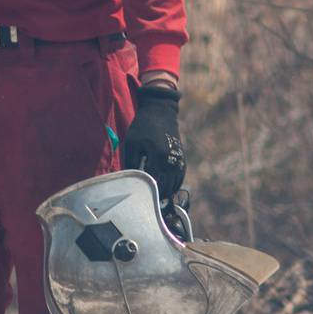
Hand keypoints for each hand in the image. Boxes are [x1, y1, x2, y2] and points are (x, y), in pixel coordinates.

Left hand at [121, 82, 184, 205]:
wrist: (160, 112)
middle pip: (165, 188)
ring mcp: (179, 161)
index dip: (145, 192)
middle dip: (156, 196)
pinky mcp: (182, 159)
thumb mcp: (131, 144)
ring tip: (154, 197)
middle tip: (146, 201)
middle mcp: (171, 161)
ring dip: (165, 193)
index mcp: (157, 156)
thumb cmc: (142, 127)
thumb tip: (130, 180)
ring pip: (174, 186)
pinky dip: (173, 186)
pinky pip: (180, 179)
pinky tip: (164, 188)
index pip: (152, 183)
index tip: (139, 198)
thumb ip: (131, 164)